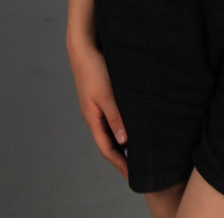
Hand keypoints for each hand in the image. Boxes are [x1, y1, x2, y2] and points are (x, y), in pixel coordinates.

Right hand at [67, 36, 128, 179]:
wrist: (84, 46)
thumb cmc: (94, 69)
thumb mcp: (106, 94)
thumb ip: (115, 117)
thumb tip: (124, 141)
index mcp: (92, 118)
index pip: (106, 148)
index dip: (119, 163)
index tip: (131, 176)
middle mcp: (94, 115)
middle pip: (108, 142)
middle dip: (121, 157)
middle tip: (138, 167)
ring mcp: (97, 106)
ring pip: (111, 129)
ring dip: (123, 141)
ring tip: (138, 149)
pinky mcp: (102, 95)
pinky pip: (113, 116)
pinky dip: (122, 125)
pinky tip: (133, 123)